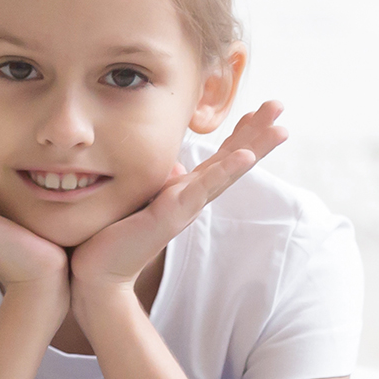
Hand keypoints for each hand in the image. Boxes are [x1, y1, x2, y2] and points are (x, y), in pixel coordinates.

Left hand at [70, 101, 288, 309]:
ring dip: (255, 148)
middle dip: (257, 132)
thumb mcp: (141, 196)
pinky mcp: (173, 213)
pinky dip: (227, 171)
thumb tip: (177, 167)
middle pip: (233, 159)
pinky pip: (204, 187)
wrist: (98, 272)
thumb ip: (161, 181)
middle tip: (279, 106)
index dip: (239, 134)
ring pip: (227, 170)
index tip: (257, 111)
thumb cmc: (114, 235)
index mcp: (185, 190)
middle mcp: (192, 196)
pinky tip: (246, 156)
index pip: (219, 157)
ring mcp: (186, 205)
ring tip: (280, 129)